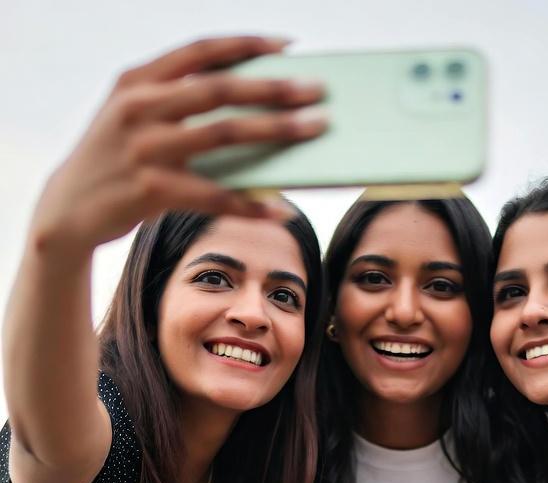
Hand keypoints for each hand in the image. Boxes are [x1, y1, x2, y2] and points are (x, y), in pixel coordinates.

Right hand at [32, 36, 325, 254]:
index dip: (246, 45)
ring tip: (313, 131)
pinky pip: (213, 195)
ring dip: (275, 131)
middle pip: (220, 90)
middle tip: (317, 91)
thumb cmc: (115, 160)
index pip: (200, 51)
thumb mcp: (133, 117)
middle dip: (273, 88)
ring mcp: (144, 148)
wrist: (68, 209)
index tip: (287, 45)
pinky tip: (280, 207)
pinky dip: (250, 202)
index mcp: (138, 80)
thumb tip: (249, 106)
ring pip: (224, 135)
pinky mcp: (150, 190)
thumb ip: (175, 102)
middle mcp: (139, 107)